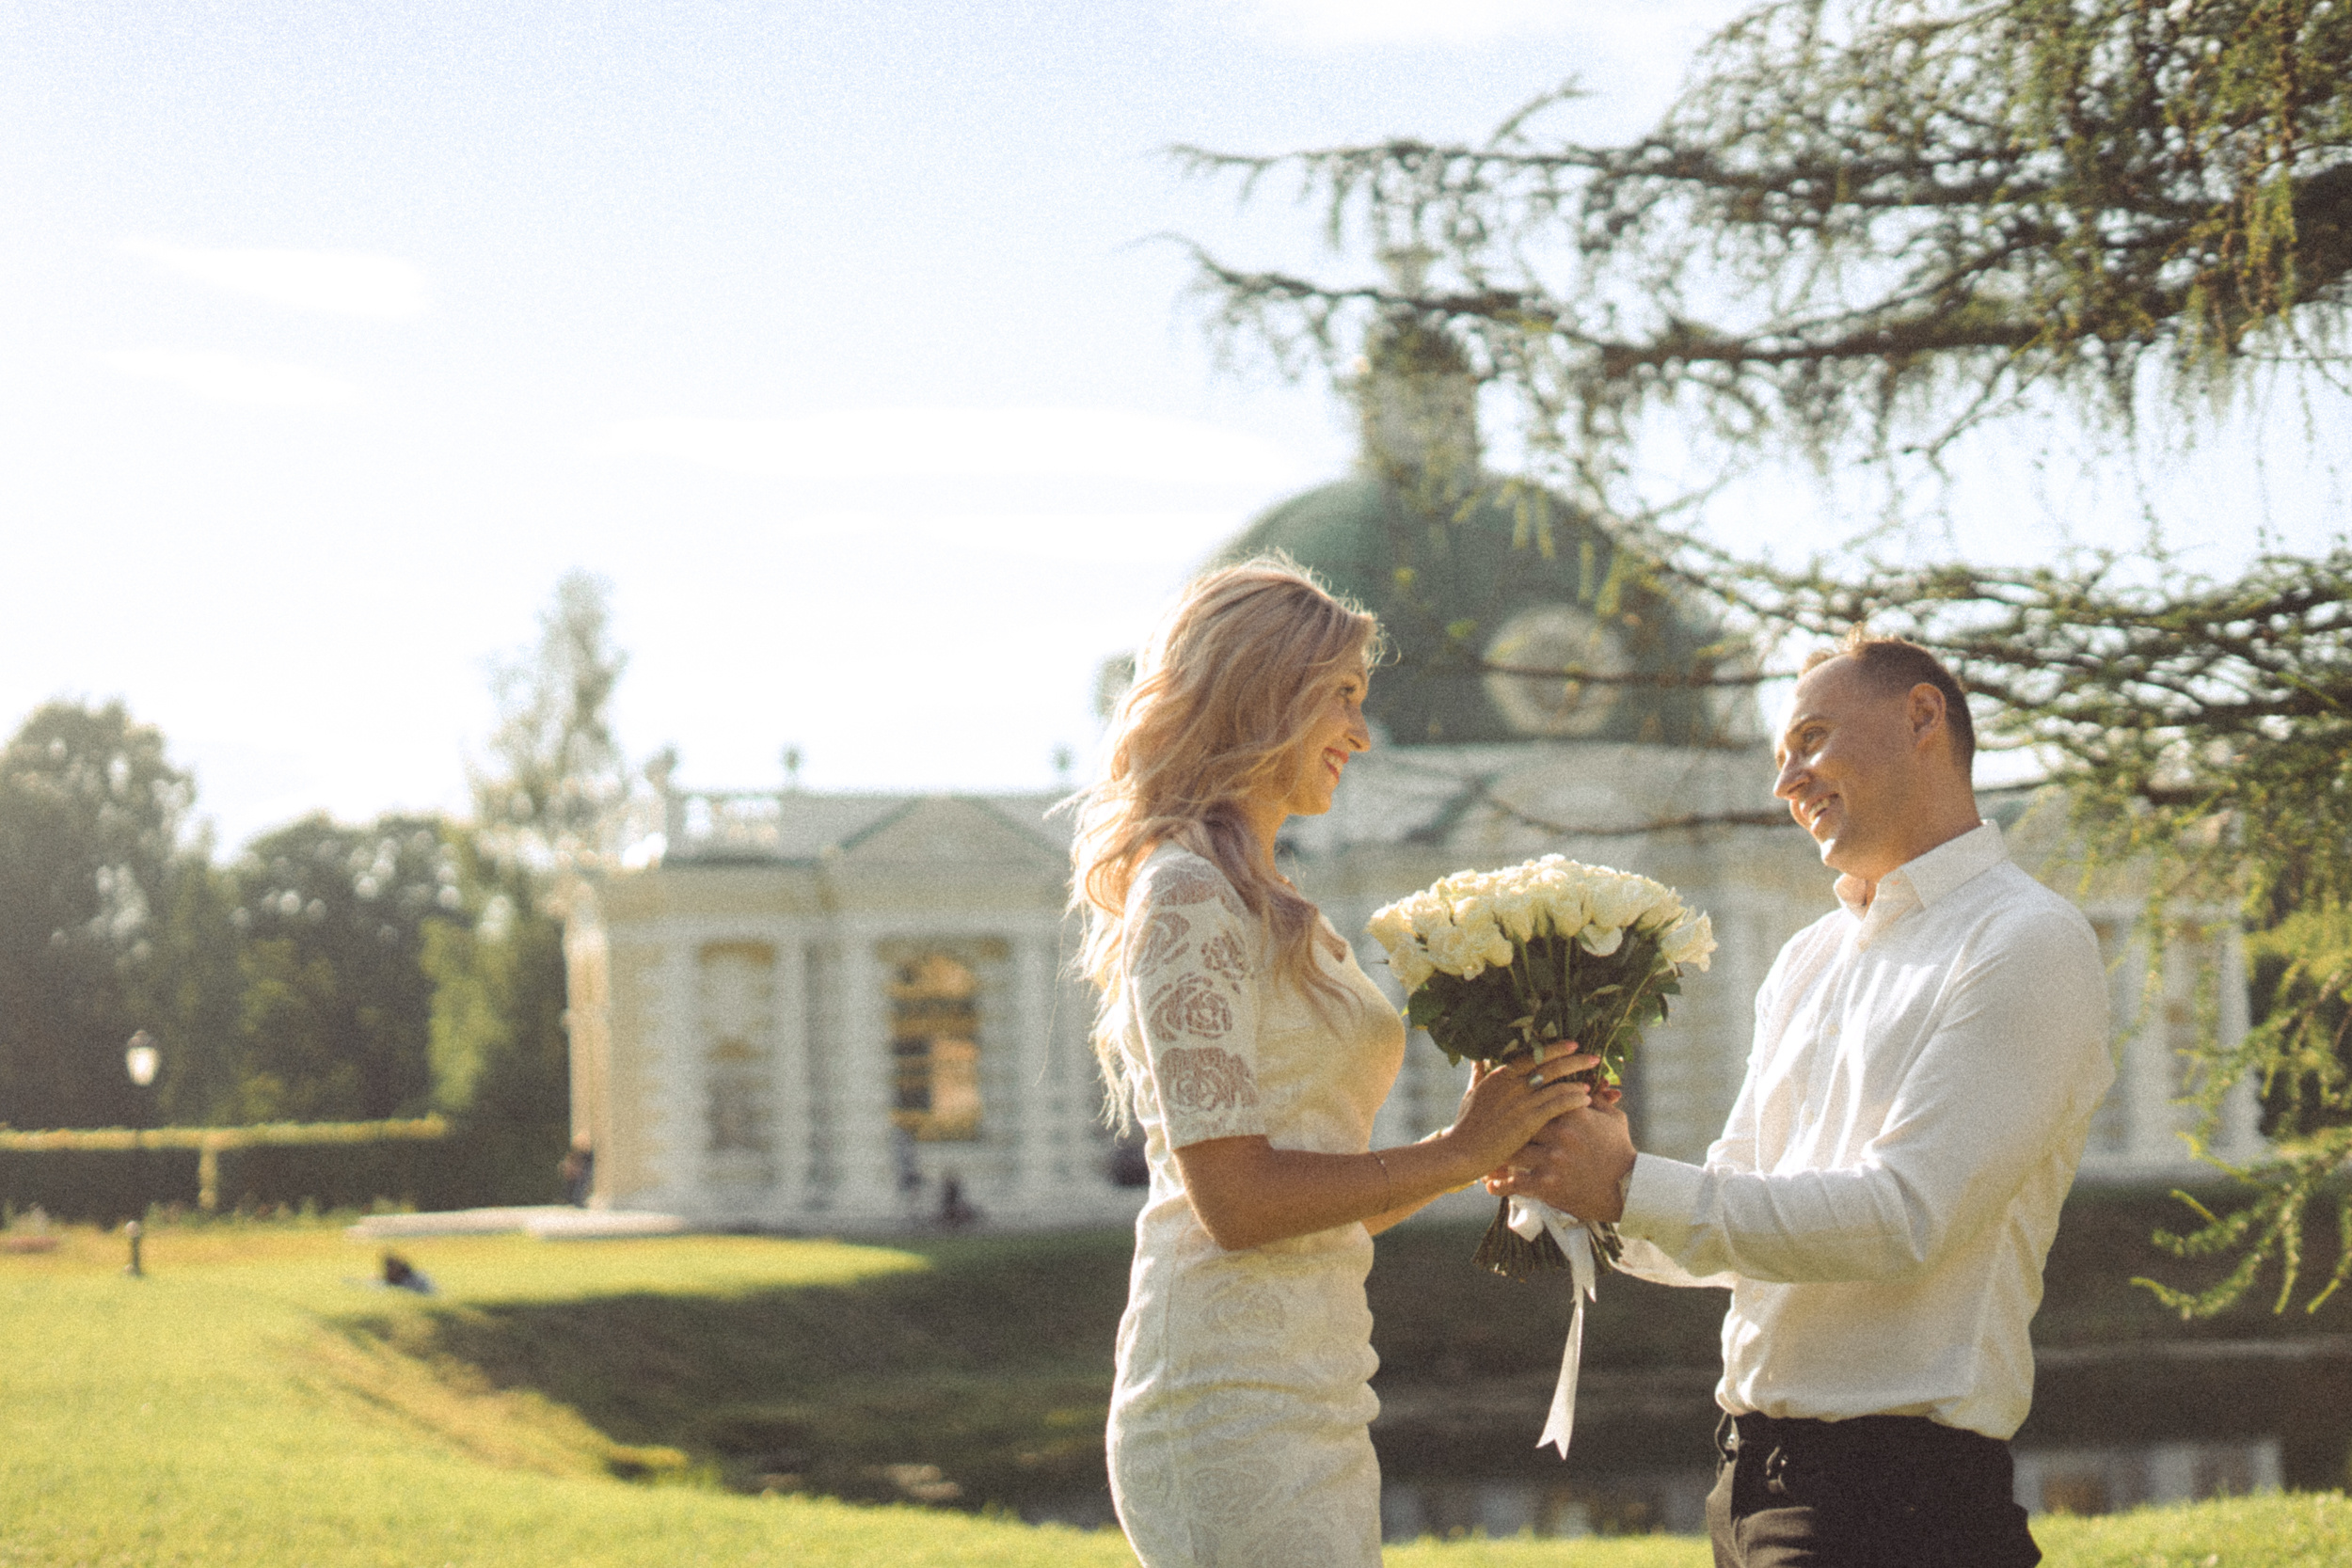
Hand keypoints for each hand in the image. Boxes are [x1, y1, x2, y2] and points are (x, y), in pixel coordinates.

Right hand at [1442, 1054, 1601, 1177]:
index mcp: (1500, 1074)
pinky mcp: (1529, 1120)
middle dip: (1575, 1060)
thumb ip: (1479, 1073)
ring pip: (1558, 1085)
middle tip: (1594, 1057)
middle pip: (1550, 1065)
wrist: (1463, 1151)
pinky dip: (1575, 1099)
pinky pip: (1559, 1104)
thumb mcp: (1472, 1093)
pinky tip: (1586, 1100)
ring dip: (1578, 1082)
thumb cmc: (1467, 1125)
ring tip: (1594, 1083)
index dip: (1555, 1049)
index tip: (1572, 1044)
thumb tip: (1478, 1057)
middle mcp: (1512, 1083)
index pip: (1533, 1055)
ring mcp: (1521, 1101)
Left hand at [1485, 1102, 1636, 1221]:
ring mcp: (1552, 1160)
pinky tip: (1490, 1186)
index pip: (1539, 1098)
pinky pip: (1516, 1184)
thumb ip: (1597, 1098)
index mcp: (1573, 1113)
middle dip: (1503, 1128)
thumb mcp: (1613, 1119)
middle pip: (1519, 1124)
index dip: (1520, 1099)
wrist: (1629, 1189)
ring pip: (1512, 1153)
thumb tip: (1588, 1080)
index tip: (1504, 1101)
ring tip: (1484, 1157)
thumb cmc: (1621, 1151)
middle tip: (1486, 1129)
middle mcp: (1559, 1134)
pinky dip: (1501, 1185)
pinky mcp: (1548, 1185)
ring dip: (1498, 1156)